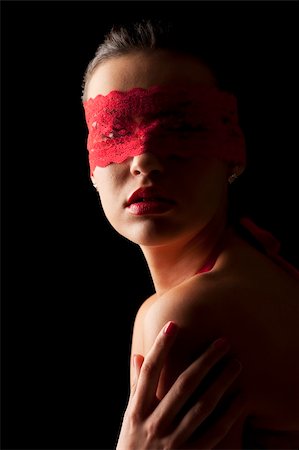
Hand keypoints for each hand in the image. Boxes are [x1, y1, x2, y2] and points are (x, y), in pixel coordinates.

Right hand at [116, 321, 244, 449]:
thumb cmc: (132, 446)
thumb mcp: (129, 417)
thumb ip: (135, 387)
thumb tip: (139, 356)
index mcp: (136, 412)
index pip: (150, 372)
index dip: (160, 347)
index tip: (173, 325)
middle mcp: (154, 425)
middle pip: (183, 385)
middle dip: (204, 361)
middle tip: (223, 342)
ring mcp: (173, 443)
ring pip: (202, 406)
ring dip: (221, 382)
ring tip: (236, 363)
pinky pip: (213, 433)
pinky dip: (228, 414)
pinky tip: (240, 398)